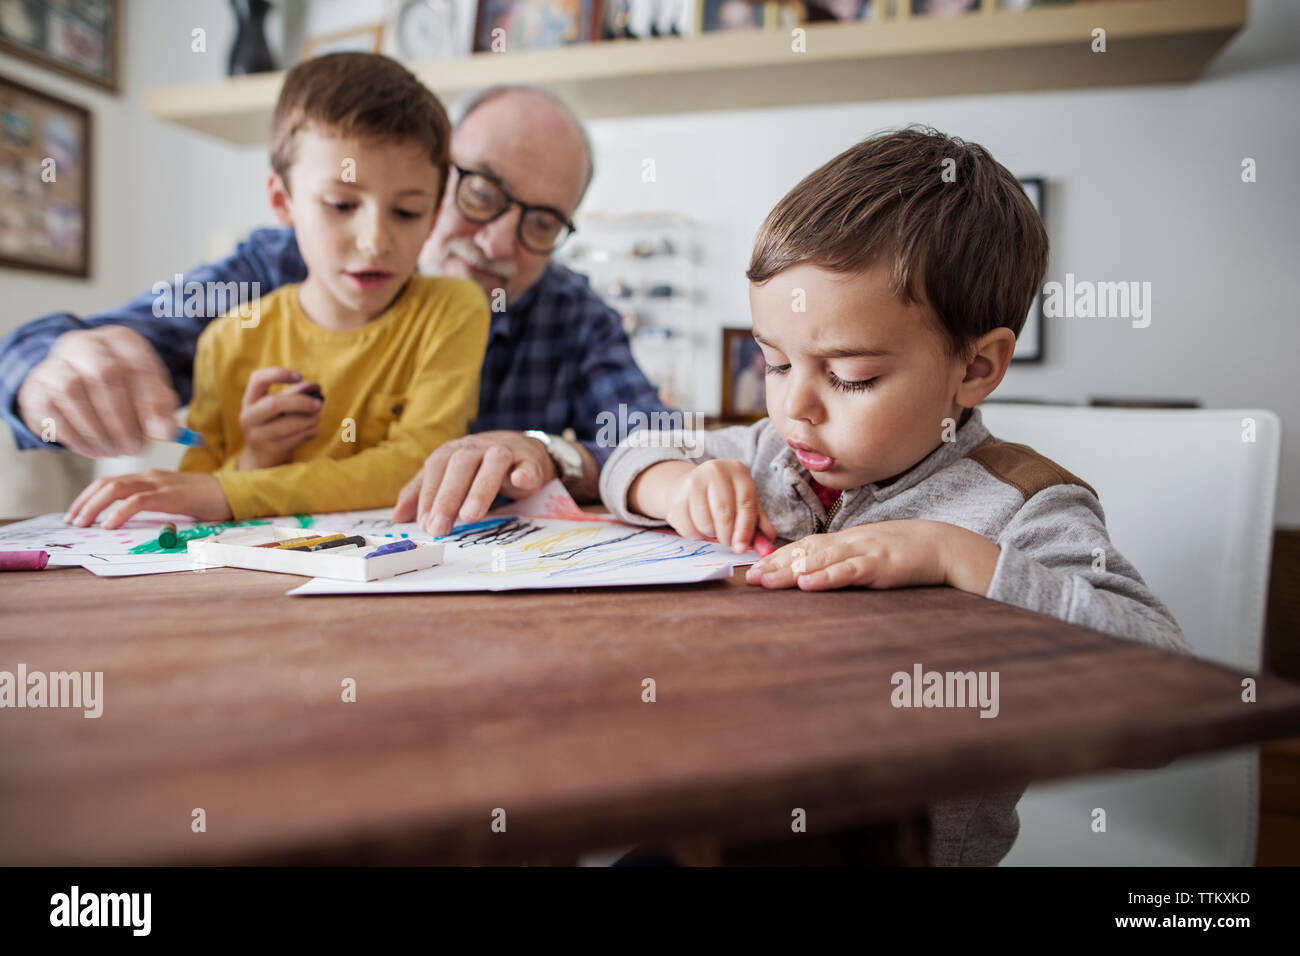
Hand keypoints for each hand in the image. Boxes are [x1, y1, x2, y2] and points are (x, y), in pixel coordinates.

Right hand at [17, 326, 179, 456]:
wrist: (73, 386)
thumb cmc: (121, 390)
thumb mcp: (148, 393)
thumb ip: (160, 410)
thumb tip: (167, 432)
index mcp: (121, 341)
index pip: (139, 364)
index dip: (150, 402)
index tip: (160, 433)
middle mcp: (85, 344)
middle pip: (104, 374)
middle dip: (122, 419)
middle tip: (134, 449)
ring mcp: (55, 363)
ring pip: (72, 391)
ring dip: (97, 430)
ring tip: (114, 451)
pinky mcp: (35, 387)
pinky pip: (51, 410)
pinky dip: (75, 435)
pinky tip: (92, 449)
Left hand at [65, 469, 231, 528]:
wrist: (233, 494)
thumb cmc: (204, 502)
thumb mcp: (170, 500)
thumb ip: (149, 505)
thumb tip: (122, 520)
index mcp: (148, 477)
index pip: (108, 482)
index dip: (87, 497)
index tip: (75, 514)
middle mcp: (149, 476)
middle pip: (106, 483)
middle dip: (84, 502)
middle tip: (72, 521)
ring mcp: (160, 483)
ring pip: (116, 489)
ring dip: (94, 506)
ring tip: (83, 523)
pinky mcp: (170, 495)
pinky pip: (138, 500)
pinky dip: (119, 512)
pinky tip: (109, 524)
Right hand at [236, 367, 321, 469]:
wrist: (262, 457)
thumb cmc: (274, 424)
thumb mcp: (280, 407)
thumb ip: (296, 393)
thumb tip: (315, 386)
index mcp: (249, 400)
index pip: (258, 379)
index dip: (279, 374)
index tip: (299, 376)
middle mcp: (248, 417)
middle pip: (275, 403)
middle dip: (302, 401)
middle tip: (319, 403)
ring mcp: (258, 435)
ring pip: (289, 423)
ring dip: (310, 418)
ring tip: (318, 417)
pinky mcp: (271, 450)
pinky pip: (297, 437)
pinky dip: (310, 431)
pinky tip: (313, 429)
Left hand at [392, 430, 557, 534]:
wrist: (523, 450)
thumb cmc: (481, 467)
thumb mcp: (449, 476)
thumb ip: (423, 492)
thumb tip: (398, 516)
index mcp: (455, 451)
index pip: (437, 469)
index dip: (429, 496)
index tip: (424, 524)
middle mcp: (478, 447)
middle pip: (460, 465)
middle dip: (448, 497)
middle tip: (439, 528)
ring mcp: (506, 452)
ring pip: (493, 463)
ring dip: (481, 489)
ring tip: (469, 516)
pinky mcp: (531, 462)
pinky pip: (528, 465)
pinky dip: (524, 473)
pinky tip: (520, 482)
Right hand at [656, 459, 775, 553]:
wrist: (689, 486)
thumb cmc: (724, 497)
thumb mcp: (744, 504)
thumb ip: (758, 524)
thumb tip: (768, 543)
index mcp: (738, 471)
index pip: (745, 503)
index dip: (745, 529)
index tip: (742, 548)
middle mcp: (715, 470)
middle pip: (724, 512)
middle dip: (728, 535)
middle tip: (728, 543)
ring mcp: (693, 481)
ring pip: (705, 522)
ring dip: (711, 534)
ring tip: (713, 528)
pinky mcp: (677, 496)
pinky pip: (687, 527)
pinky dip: (695, 535)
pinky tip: (698, 526)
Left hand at [745, 520, 999, 592]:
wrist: (941, 545)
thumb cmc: (904, 553)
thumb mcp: (869, 554)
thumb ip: (844, 561)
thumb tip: (817, 575)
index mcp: (845, 541)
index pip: (804, 547)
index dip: (777, 557)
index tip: (753, 570)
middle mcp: (848, 542)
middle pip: (804, 552)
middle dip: (775, 565)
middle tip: (749, 579)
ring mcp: (863, 552)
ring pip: (820, 560)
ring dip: (791, 571)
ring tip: (766, 581)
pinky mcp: (879, 565)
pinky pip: (848, 571)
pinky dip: (826, 577)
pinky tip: (807, 584)